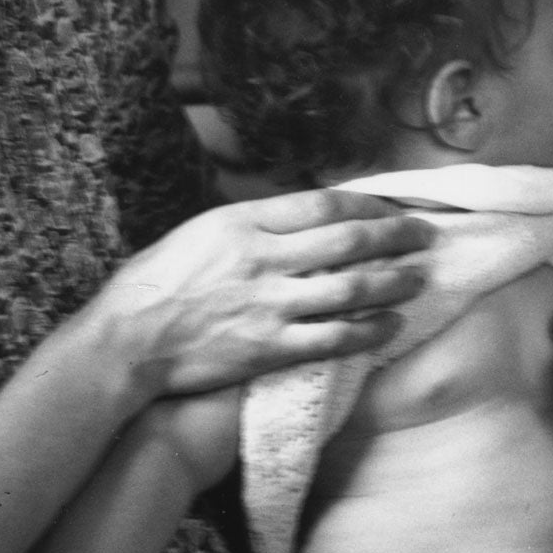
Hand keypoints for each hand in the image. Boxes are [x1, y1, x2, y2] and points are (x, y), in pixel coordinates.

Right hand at [85, 190, 433, 399]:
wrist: (126, 342)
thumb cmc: (155, 283)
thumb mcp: (201, 230)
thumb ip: (252, 224)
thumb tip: (300, 218)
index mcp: (243, 222)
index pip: (323, 204)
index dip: (368, 204)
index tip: (393, 207)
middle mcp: (262, 259)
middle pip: (349, 240)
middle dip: (397, 235)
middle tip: (427, 236)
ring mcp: (269, 305)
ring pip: (351, 288)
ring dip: (394, 282)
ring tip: (419, 279)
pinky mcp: (270, 348)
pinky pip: (334, 339)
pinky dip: (368, 331)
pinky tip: (391, 327)